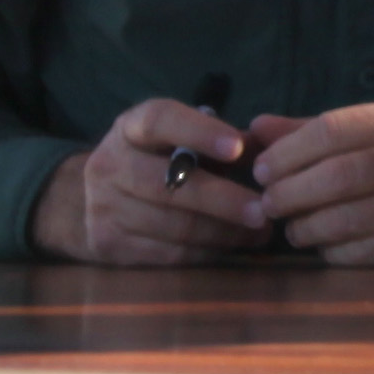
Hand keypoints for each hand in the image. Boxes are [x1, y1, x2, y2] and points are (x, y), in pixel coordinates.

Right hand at [30, 97, 284, 265]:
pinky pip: (167, 253)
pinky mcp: (106, 243)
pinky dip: (206, 251)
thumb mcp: (185, 141)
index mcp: (131, 127)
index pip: (160, 120)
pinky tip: (231, 246)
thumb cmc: (161, 162)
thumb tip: (277, 147)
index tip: (238, 148)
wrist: (95, 200)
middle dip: (224, 199)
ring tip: (260, 232)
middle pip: (170, 183)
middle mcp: (109, 163)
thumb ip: (229, 140)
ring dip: (224, 232)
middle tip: (265, 210)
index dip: (200, 132)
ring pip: (174, 224)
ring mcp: (103, 206)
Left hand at [242, 102, 373, 267]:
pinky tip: (326, 244)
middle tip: (268, 203)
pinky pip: (360, 252)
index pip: (332, 130)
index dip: (287, 152)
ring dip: (304, 228)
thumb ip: (314, 131)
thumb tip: (255, 130)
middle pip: (336, 176)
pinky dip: (331, 251)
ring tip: (293, 227)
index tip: (262, 170)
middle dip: (289, 193)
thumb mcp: (373, 132)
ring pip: (344, 219)